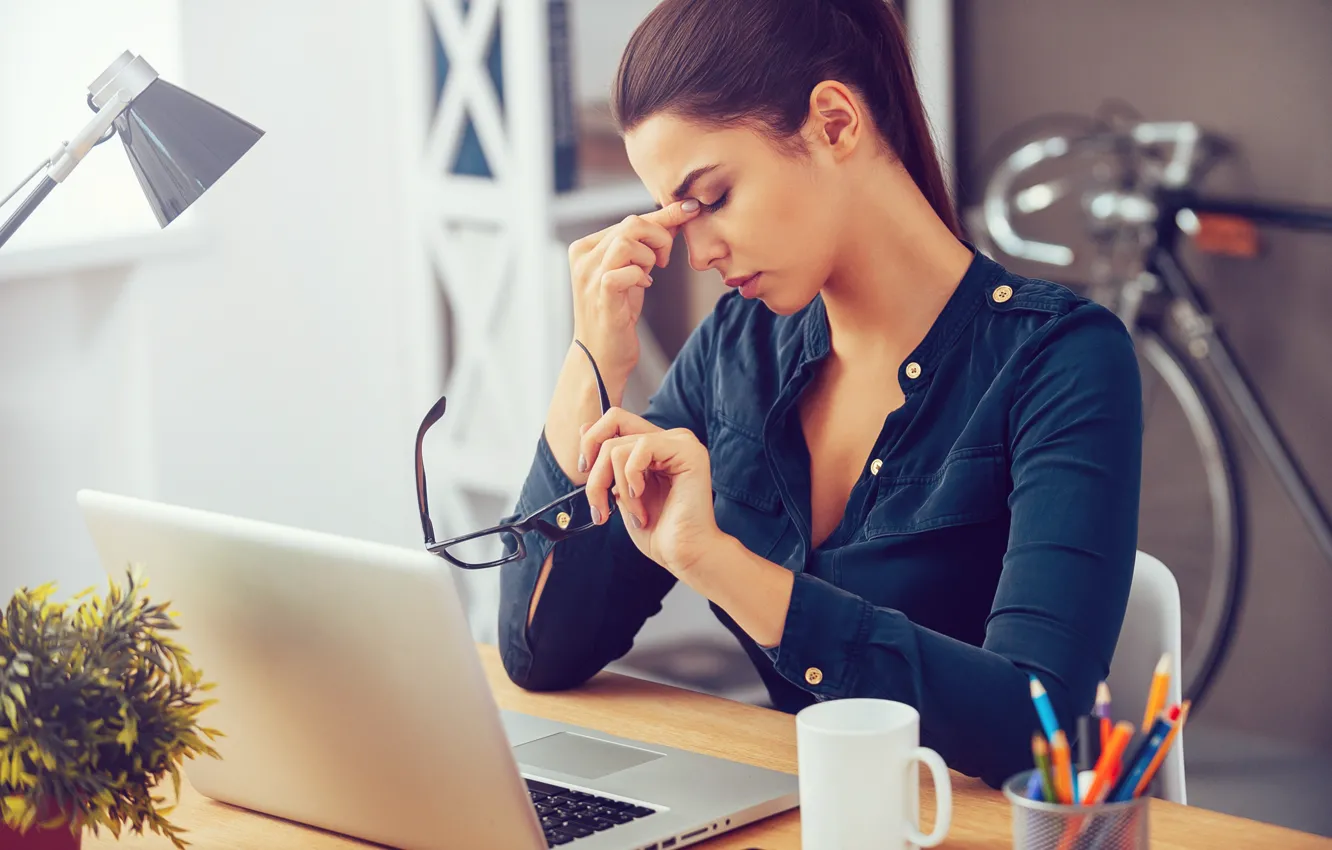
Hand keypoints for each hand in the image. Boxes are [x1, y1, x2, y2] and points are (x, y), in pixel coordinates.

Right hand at [567, 199, 700, 382]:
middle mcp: (583, 258)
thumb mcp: (632, 270)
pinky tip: (643, 286)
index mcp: (585, 247)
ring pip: (628, 241)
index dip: (663, 217)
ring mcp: (589, 276)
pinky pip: (627, 270)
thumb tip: (677, 215)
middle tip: (663, 261)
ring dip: (649, 257)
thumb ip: (646, 244)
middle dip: (659, 238)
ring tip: (649, 274)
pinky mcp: (601, 294)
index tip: (690, 210)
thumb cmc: (617, 311)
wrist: (601, 355)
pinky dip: (641, 276)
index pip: (629, 220)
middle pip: (631, 224)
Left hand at [580, 407, 719, 574]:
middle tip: (600, 503)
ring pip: (618, 446)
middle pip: (612, 425)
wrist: (684, 554)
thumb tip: (583, 429)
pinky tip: (643, 499)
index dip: (591, 442)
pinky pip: (641, 448)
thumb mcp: (620, 492)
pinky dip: (631, 481)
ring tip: (634, 513)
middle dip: (596, 471)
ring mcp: (680, 442)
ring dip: (616, 488)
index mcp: (655, 446)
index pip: (614, 420)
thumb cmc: (658, 531)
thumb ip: (607, 462)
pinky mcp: (688, 451)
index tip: (585, 473)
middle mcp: (669, 439)